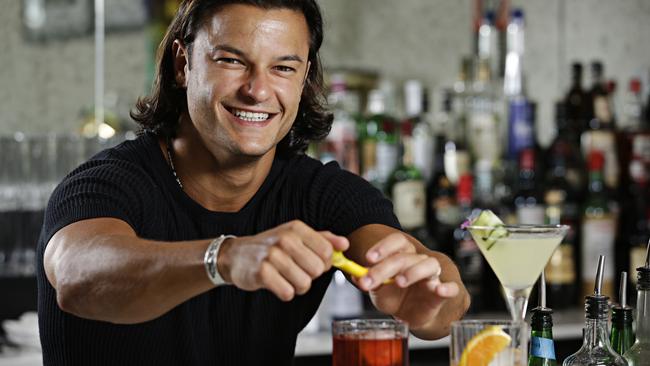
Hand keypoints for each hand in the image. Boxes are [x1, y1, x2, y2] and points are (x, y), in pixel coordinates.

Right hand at [219, 220, 348, 300]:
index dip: (324, 263)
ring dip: (297, 286)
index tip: (311, 262)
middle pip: (318, 270)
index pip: (328, 251)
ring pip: (304, 283)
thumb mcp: (296, 236)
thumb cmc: (272, 247)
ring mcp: (272, 255)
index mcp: (297, 228)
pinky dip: (284, 292)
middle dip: (310, 276)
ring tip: (285, 277)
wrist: (236, 255)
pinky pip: (288, 292)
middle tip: (295, 271)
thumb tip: (345, 244)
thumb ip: (323, 239)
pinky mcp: (262, 273)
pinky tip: (275, 283)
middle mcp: (285, 238)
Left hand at [354, 233, 459, 329]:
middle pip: (405, 256)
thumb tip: (355, 276)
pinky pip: (451, 288)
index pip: (397, 241)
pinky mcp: (441, 294)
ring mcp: (432, 277)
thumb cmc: (394, 297)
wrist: (409, 316)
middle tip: (370, 280)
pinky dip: (447, 288)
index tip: (368, 258)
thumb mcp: (378, 289)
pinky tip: (439, 290)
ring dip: (413, 271)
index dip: (383, 247)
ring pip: (428, 265)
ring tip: (399, 281)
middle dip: (385, 267)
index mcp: (403, 255)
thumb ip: (369, 280)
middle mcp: (418, 261)